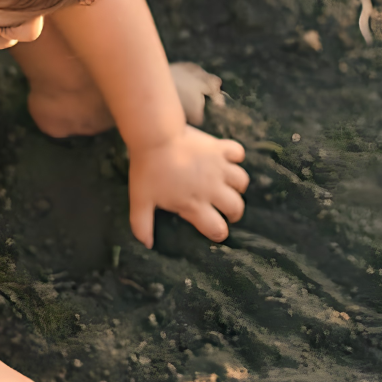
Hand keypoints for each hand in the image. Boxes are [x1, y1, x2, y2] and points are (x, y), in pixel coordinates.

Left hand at [128, 125, 248, 247]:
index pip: (218, 229)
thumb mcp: (140, 201)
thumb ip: (142, 225)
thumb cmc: (147, 170)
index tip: (213, 229)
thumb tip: (146, 244)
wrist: (155, 136)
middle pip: (236, 207)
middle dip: (233, 212)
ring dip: (236, 187)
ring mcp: (219, 167)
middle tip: (223, 210)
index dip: (218, 233)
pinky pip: (238, 153)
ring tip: (226, 187)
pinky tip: (225, 159)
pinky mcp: (220, 148)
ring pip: (242, 181)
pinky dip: (236, 157)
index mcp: (195, 204)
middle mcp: (212, 188)